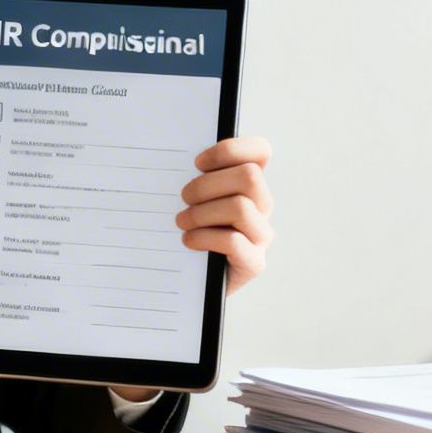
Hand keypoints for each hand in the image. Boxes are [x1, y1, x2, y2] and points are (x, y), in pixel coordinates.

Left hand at [176, 136, 273, 295]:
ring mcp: (260, 236)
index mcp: (248, 186)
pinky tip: (188, 241)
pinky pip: (234, 242)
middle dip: (208, 184)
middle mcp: (261, 207)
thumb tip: (170, 157)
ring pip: (241, 207)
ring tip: (182, 222)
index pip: (260, 151)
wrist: (192, 283)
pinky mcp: (253, 263)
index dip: (231, 149)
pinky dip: (205, 238)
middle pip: (250, 176)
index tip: (198, 163)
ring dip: (203, 213)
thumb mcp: (191, 201)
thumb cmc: (188, 232)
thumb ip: (192, 179)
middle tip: (184, 197)